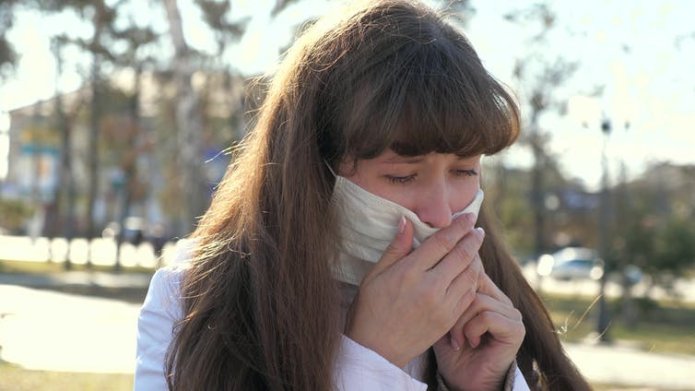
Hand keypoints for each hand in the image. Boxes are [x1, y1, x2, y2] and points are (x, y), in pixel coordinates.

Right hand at [345, 213, 483, 367]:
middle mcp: (430, 288)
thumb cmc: (369, 310)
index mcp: (409, 273)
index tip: (467, 216)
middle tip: (477, 229)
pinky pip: (468, 295)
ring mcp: (442, 306)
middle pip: (461, 256)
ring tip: (475, 249)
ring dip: (475, 259)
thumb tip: (406, 221)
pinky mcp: (448, 321)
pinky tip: (470, 273)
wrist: (375, 351)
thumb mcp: (374, 275)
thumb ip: (395, 248)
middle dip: (472, 239)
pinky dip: (472, 280)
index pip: (442, 242)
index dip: (458, 227)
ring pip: (469, 275)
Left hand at [433, 265, 524, 390]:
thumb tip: (434, 260)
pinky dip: (472, 330)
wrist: (462, 380)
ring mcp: (511, 313)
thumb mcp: (441, 313)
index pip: (470, 269)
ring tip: (457, 340)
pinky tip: (470, 343)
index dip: (450, 282)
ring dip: (460, 323)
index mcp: (486, 291)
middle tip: (446, 329)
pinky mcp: (516, 329)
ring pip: (477, 300)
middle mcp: (501, 299)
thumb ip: (442, 288)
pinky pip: (487, 316)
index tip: (437, 304)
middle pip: (471, 282)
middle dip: (452, 306)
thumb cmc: (449, 348)